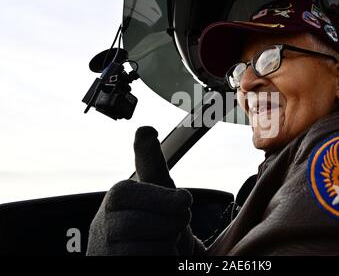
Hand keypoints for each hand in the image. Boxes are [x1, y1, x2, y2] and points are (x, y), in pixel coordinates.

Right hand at [86, 127, 196, 255]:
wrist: (147, 255)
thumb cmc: (153, 220)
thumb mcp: (156, 188)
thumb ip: (150, 161)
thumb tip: (145, 129)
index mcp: (116, 199)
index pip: (132, 193)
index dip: (166, 199)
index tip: (183, 202)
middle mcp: (103, 226)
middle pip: (149, 225)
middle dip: (173, 225)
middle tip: (173, 226)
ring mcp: (106, 253)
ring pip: (156, 250)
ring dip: (169, 248)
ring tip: (160, 243)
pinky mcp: (112, 267)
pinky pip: (153, 264)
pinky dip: (165, 261)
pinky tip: (155, 256)